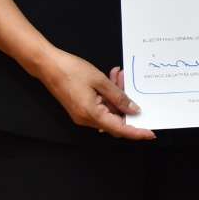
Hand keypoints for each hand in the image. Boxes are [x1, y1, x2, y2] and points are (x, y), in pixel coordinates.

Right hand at [38, 51, 152, 139]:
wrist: (47, 65)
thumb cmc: (71, 71)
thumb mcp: (100, 81)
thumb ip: (119, 97)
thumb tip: (134, 110)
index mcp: (92, 115)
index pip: (120, 129)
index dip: (136, 132)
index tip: (151, 134)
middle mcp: (86, 120)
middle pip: (115, 119)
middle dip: (126, 104)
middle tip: (128, 82)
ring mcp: (82, 115)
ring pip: (108, 110)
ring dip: (116, 96)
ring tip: (117, 75)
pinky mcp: (80, 108)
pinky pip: (100, 106)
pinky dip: (107, 95)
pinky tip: (110, 78)